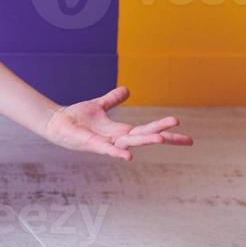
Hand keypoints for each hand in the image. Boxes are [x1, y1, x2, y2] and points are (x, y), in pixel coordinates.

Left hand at [43, 85, 193, 160]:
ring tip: (162, 139)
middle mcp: (117, 139)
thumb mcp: (99, 106)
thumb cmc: (77, 118)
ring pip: (131, 143)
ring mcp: (106, 143)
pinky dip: (118, 152)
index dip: (167, 133)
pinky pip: (108, 150)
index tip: (189, 138)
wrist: (56, 123)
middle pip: (145, 137)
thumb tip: (127, 90)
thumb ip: (113, 100)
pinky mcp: (93, 145)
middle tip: (185, 137)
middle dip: (163, 136)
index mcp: (121, 130)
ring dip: (146, 141)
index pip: (149, 132)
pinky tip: (129, 156)